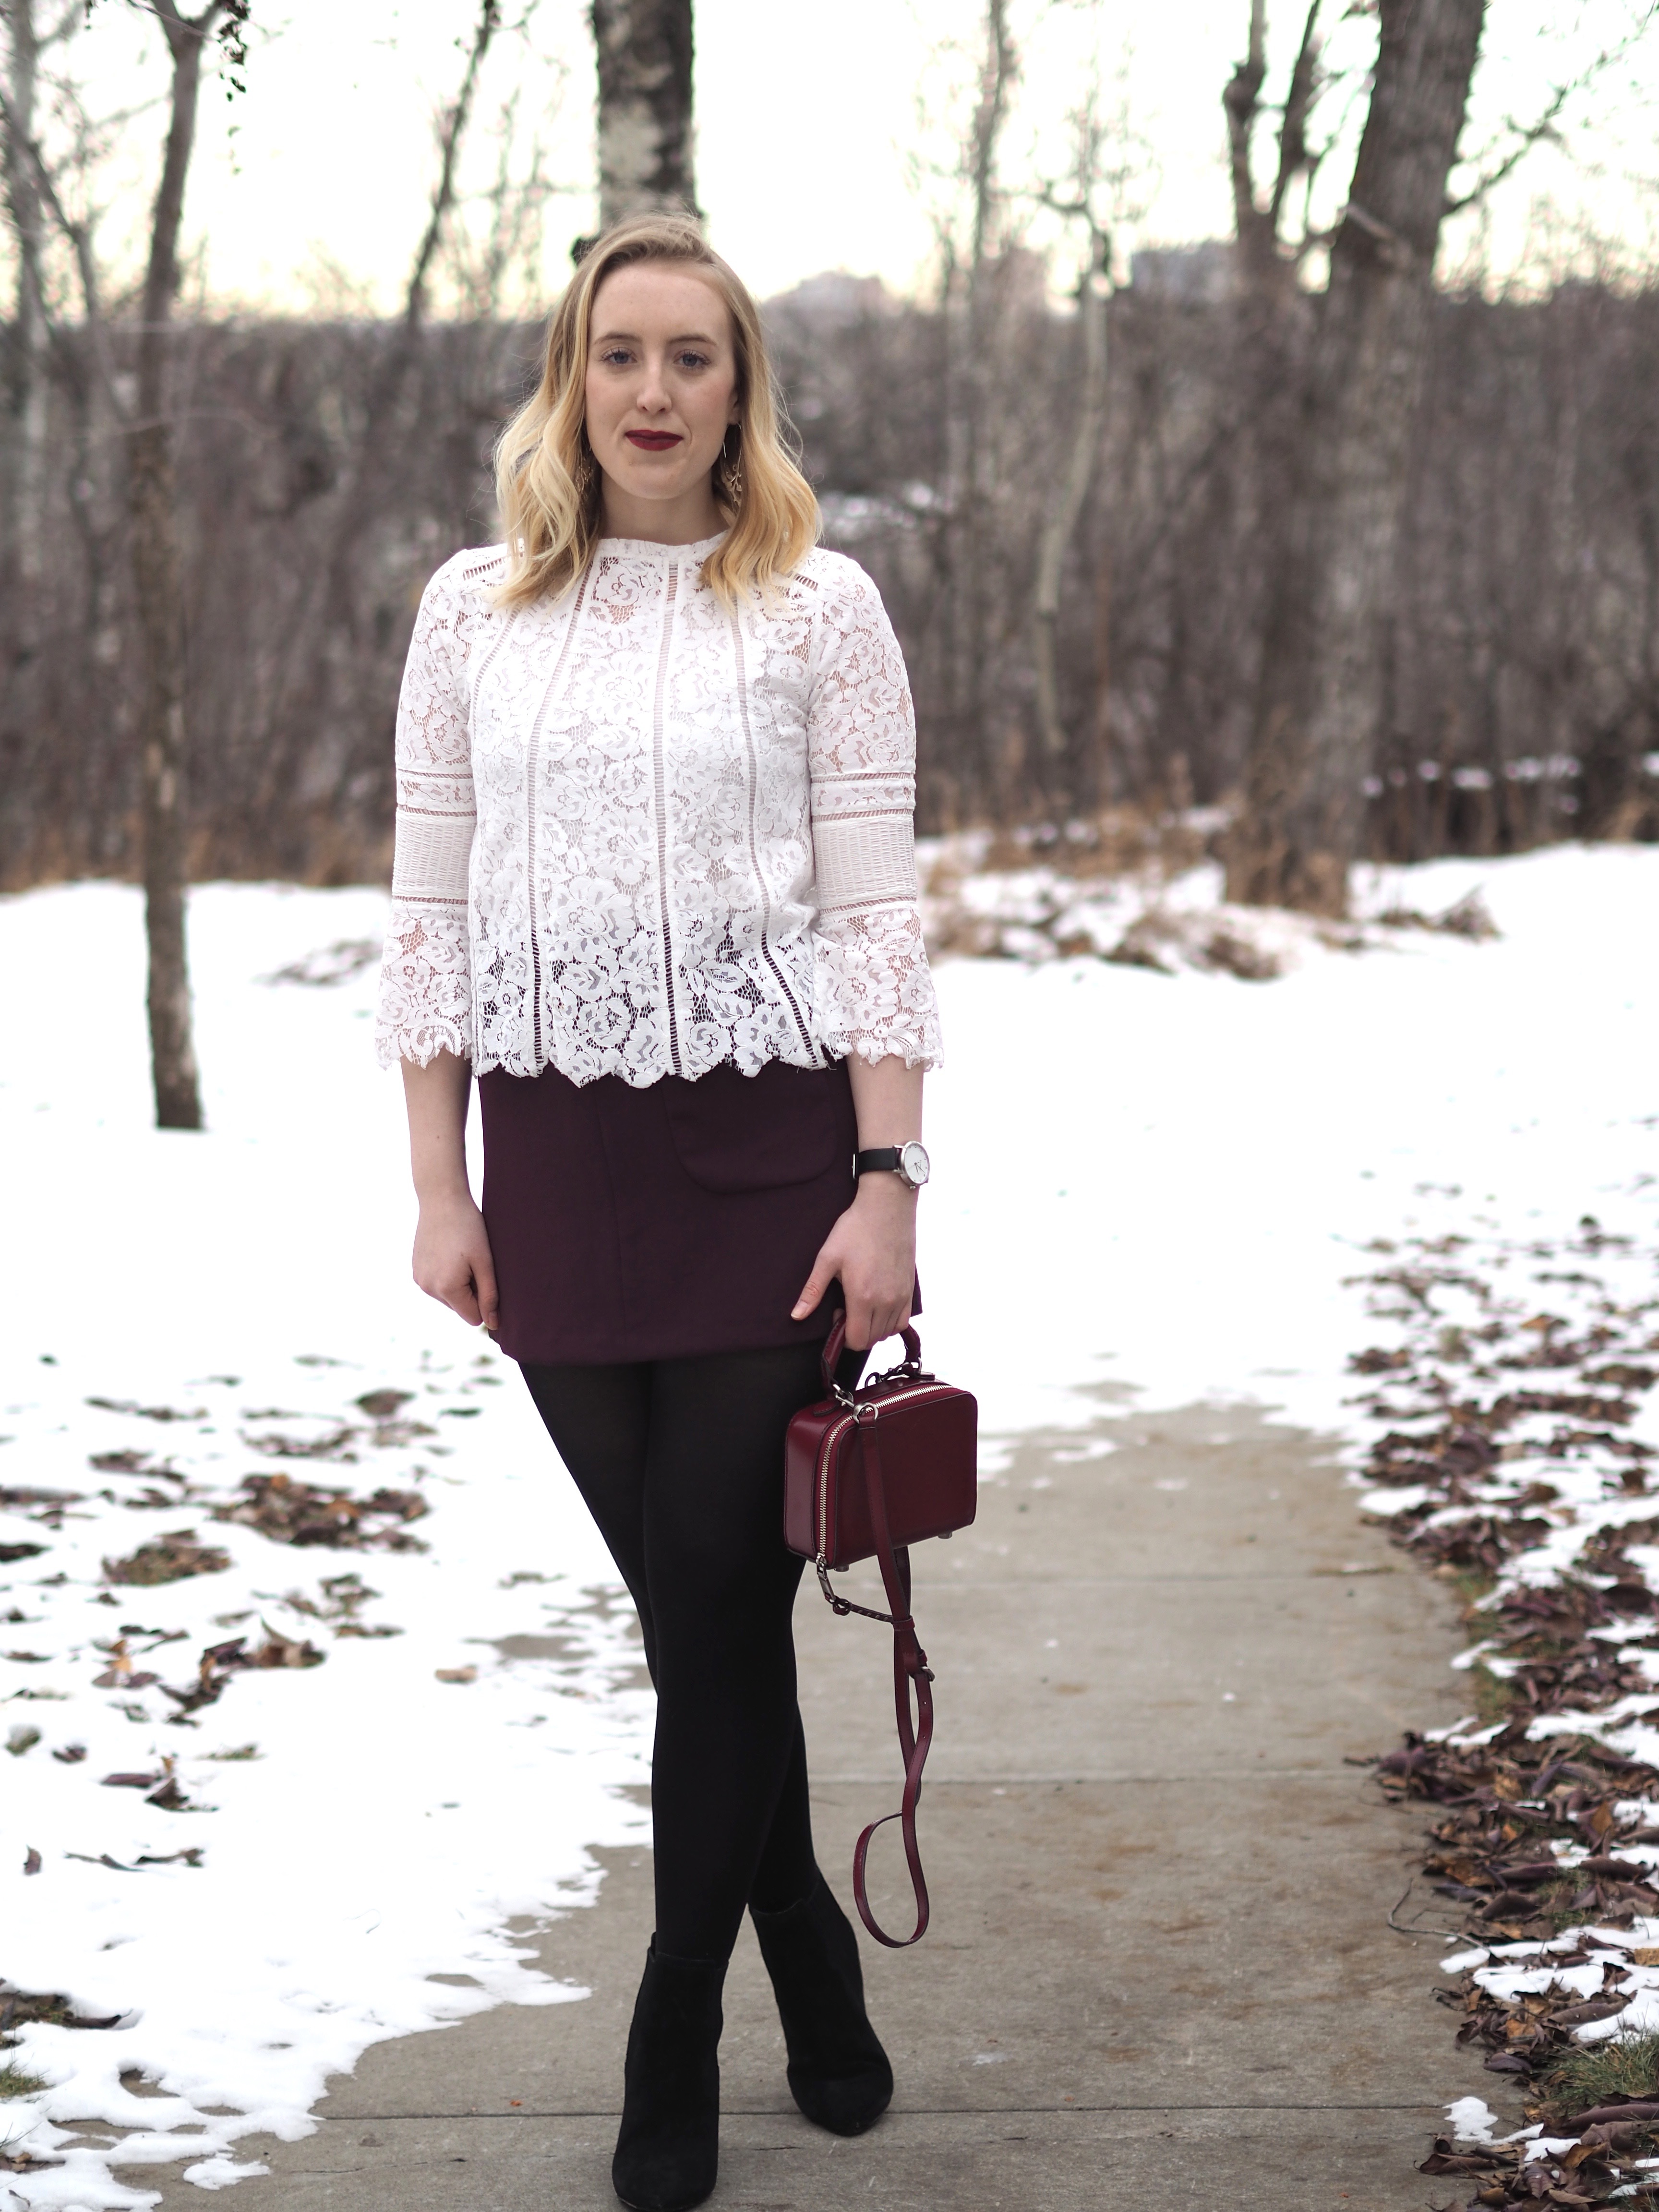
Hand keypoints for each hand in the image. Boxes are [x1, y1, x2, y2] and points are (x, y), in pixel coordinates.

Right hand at [412, 1186, 499, 1331]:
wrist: (441, 1200)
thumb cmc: (469, 1228)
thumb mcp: (485, 1261)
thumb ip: (490, 1295)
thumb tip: (493, 1325)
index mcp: (447, 1289)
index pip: (473, 1318)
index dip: (485, 1301)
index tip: (485, 1276)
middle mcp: (428, 1289)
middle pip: (460, 1309)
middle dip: (471, 1292)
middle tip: (474, 1262)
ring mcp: (419, 1280)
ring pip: (449, 1298)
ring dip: (459, 1284)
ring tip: (461, 1256)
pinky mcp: (416, 1271)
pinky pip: (437, 1285)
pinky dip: (447, 1275)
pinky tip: (449, 1253)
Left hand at [793, 1175, 915, 1351]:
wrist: (887, 1208)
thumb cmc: (855, 1229)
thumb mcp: (827, 1258)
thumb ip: (812, 1292)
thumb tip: (796, 1316)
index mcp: (862, 1297)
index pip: (856, 1341)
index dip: (842, 1335)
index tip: (836, 1312)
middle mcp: (885, 1302)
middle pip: (871, 1340)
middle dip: (855, 1332)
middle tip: (846, 1307)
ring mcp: (901, 1296)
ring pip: (887, 1333)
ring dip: (872, 1327)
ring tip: (862, 1304)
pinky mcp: (910, 1289)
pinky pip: (902, 1321)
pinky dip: (889, 1321)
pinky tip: (878, 1304)